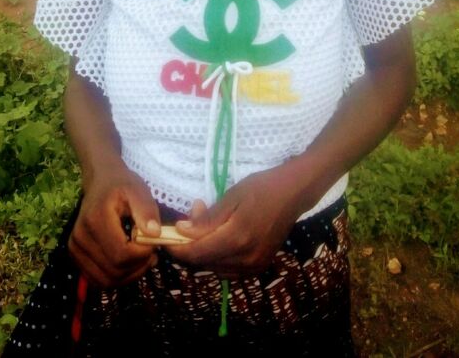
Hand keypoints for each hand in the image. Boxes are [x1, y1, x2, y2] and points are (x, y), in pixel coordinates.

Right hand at [68, 162, 160, 287]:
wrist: (101, 181)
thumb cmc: (122, 185)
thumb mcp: (138, 191)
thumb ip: (146, 210)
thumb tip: (154, 234)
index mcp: (96, 219)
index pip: (121, 254)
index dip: (141, 255)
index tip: (154, 243)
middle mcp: (80, 236)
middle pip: (113, 271)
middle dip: (138, 267)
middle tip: (152, 253)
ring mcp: (75, 248)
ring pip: (105, 280)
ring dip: (128, 276)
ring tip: (142, 259)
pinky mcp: (75, 255)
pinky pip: (97, 279)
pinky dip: (116, 278)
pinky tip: (129, 264)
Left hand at [167, 165, 301, 277]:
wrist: (293, 193)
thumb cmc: (261, 188)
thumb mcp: (231, 197)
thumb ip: (208, 219)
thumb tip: (181, 230)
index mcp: (237, 239)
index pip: (197, 253)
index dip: (178, 248)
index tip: (165, 237)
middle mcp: (245, 258)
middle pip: (205, 262)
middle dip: (190, 245)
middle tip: (191, 218)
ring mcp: (254, 265)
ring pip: (216, 267)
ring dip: (204, 251)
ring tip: (207, 225)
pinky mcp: (260, 266)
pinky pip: (230, 270)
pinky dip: (218, 258)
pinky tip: (220, 238)